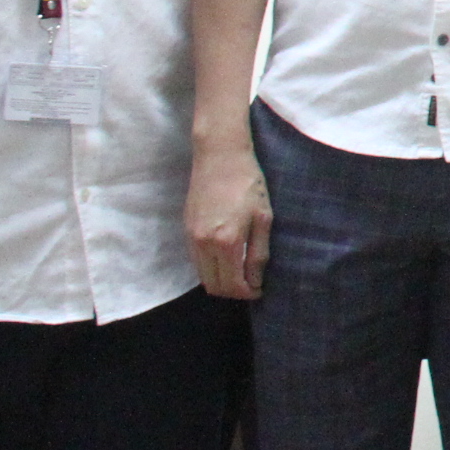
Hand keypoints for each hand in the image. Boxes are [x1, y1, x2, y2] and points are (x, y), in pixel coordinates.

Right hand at [186, 144, 271, 299]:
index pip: (233, 285)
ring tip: (240, 273)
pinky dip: (210, 268)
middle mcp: (204, 244)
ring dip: (220, 281)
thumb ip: (258, 252)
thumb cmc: (248, 183)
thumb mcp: (263, 217)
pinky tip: (226, 258)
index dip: (248, 293)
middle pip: (214, 286)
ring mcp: (192, 237)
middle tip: (250, 284)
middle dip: (233, 292)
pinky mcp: (186, 230)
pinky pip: (196, 261)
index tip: (260, 290)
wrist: (220, 156)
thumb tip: (256, 280)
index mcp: (227, 242)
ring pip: (203, 276)